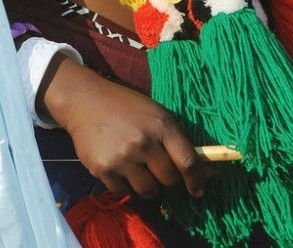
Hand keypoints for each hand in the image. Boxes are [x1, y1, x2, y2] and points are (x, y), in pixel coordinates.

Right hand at [40, 55, 209, 198]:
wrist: (87, 101)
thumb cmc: (128, 107)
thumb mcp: (157, 114)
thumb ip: (178, 141)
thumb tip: (205, 170)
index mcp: (162, 124)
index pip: (187, 161)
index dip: (197, 179)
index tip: (198, 190)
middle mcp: (144, 142)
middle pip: (169, 179)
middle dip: (169, 179)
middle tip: (161, 170)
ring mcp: (123, 157)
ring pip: (148, 191)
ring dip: (149, 186)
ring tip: (141, 170)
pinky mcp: (104, 169)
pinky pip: (124, 191)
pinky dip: (126, 185)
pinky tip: (121, 168)